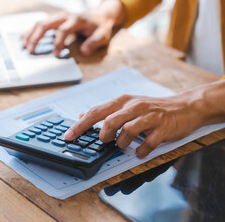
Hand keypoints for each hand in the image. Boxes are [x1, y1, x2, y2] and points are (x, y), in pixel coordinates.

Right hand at [22, 0, 125, 56]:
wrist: (101, 15)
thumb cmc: (100, 27)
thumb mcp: (103, 35)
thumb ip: (94, 43)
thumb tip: (84, 52)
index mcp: (76, 20)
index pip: (63, 30)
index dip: (58, 43)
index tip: (55, 55)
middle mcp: (65, 16)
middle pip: (46, 24)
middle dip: (37, 38)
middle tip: (30, 51)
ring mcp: (58, 17)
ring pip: (41, 23)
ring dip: (31, 34)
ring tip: (23, 46)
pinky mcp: (55, 19)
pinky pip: (40, 24)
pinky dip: (31, 31)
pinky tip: (23, 38)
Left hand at [64, 86, 220, 156]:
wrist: (184, 106)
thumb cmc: (151, 108)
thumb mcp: (127, 105)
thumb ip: (105, 111)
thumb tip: (82, 115)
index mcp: (122, 101)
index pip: (96, 112)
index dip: (80, 125)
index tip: (68, 136)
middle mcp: (134, 106)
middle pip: (110, 120)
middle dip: (103, 135)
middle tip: (104, 141)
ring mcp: (149, 116)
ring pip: (127, 130)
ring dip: (121, 143)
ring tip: (123, 145)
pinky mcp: (163, 127)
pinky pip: (148, 142)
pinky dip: (141, 151)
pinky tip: (140, 152)